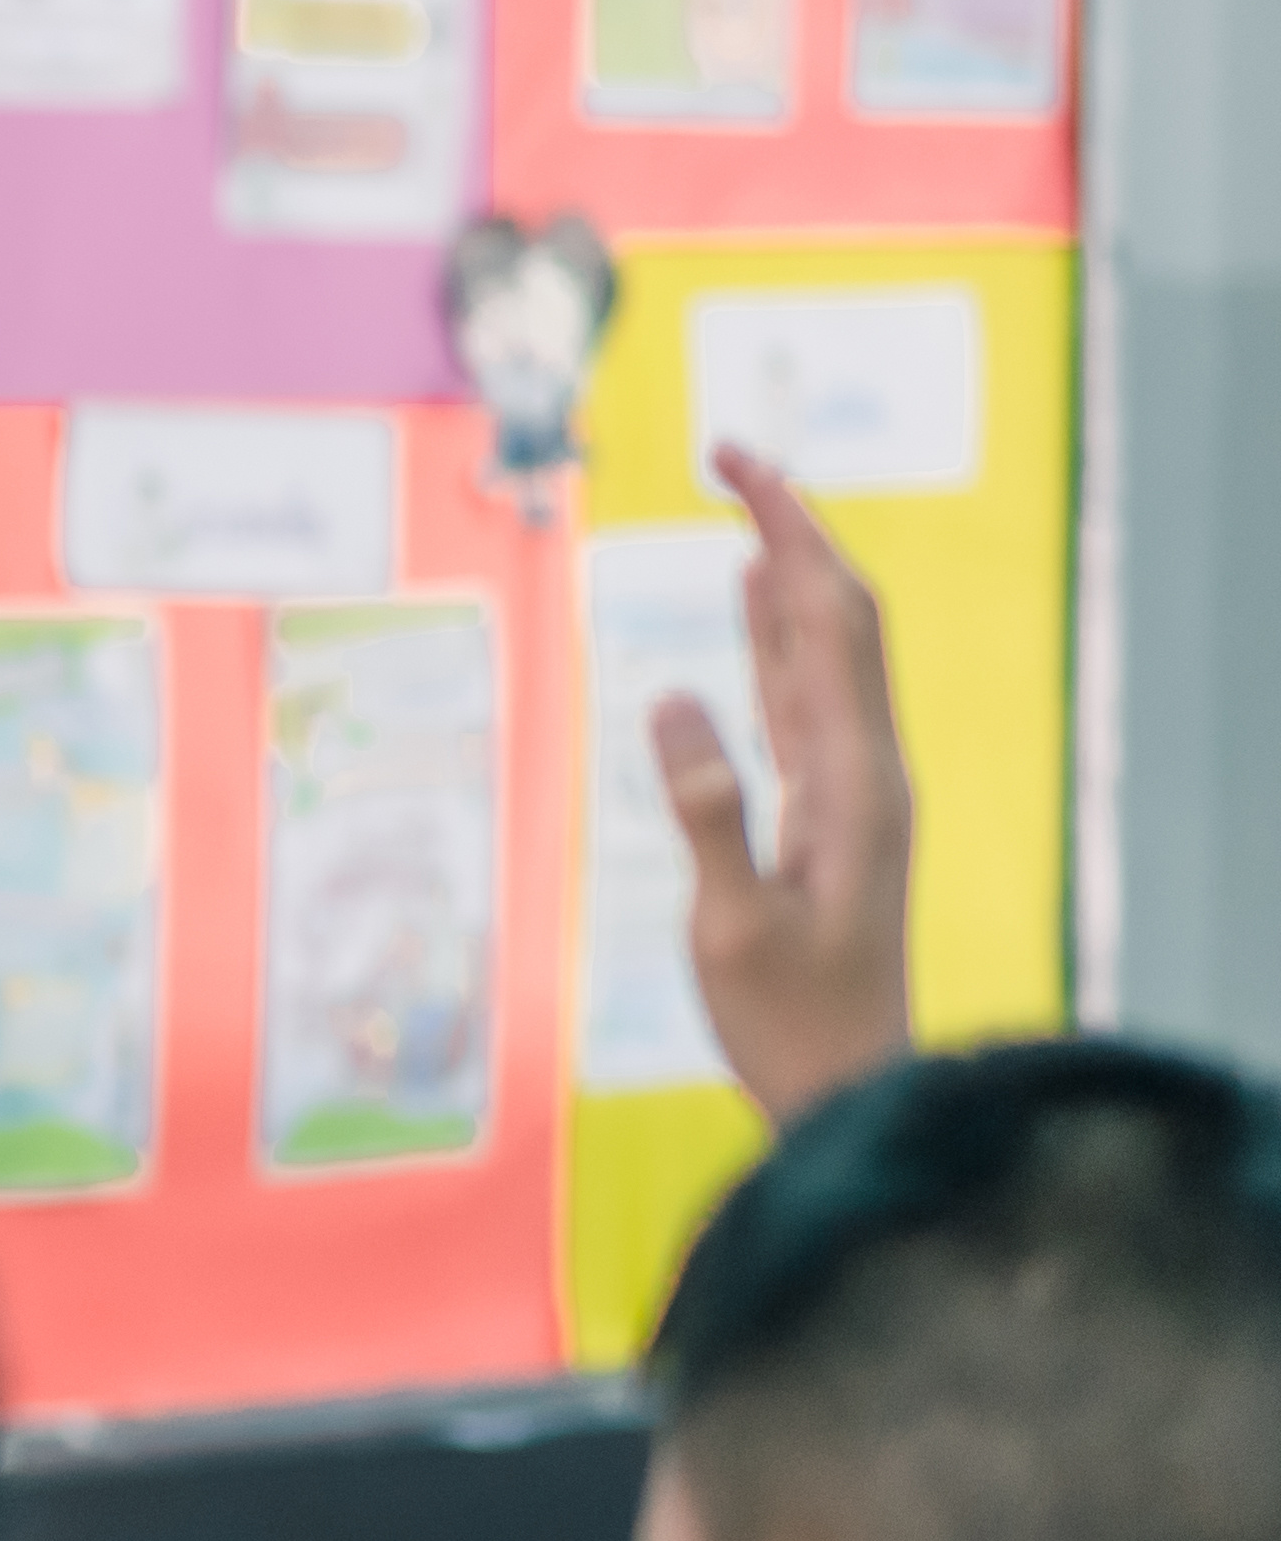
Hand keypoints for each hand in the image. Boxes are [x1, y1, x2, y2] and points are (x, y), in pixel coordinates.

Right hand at [667, 442, 912, 1129]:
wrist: (852, 1087)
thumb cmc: (790, 1021)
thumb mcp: (734, 925)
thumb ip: (709, 812)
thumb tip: (671, 700)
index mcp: (855, 778)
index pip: (832, 619)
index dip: (791, 528)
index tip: (735, 460)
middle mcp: (868, 767)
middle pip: (842, 615)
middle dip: (794, 524)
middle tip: (728, 453)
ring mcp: (856, 787)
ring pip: (828, 649)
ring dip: (789, 570)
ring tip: (744, 502)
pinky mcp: (833, 810)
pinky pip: (809, 697)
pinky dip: (779, 637)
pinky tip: (754, 608)